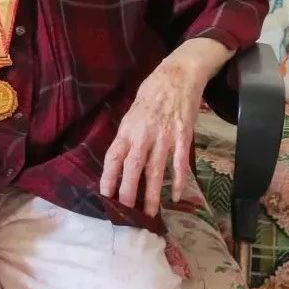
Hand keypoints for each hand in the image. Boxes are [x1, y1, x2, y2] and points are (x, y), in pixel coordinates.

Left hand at [100, 38, 231, 214]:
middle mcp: (144, 134)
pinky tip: (176, 196)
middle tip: (126, 213)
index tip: (105, 195)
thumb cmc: (152, 92)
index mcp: (128, 128)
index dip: (108, 177)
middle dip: (128, 192)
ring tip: (149, 213)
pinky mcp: (183, 137)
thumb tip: (121, 157)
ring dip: (151, 194)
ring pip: (156, 170)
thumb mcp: (132, 111)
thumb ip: (128, 135)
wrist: (178, 75)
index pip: (114, 156)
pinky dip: (178, 181)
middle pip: (133, 167)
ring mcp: (164, 137)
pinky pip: (180, 163)